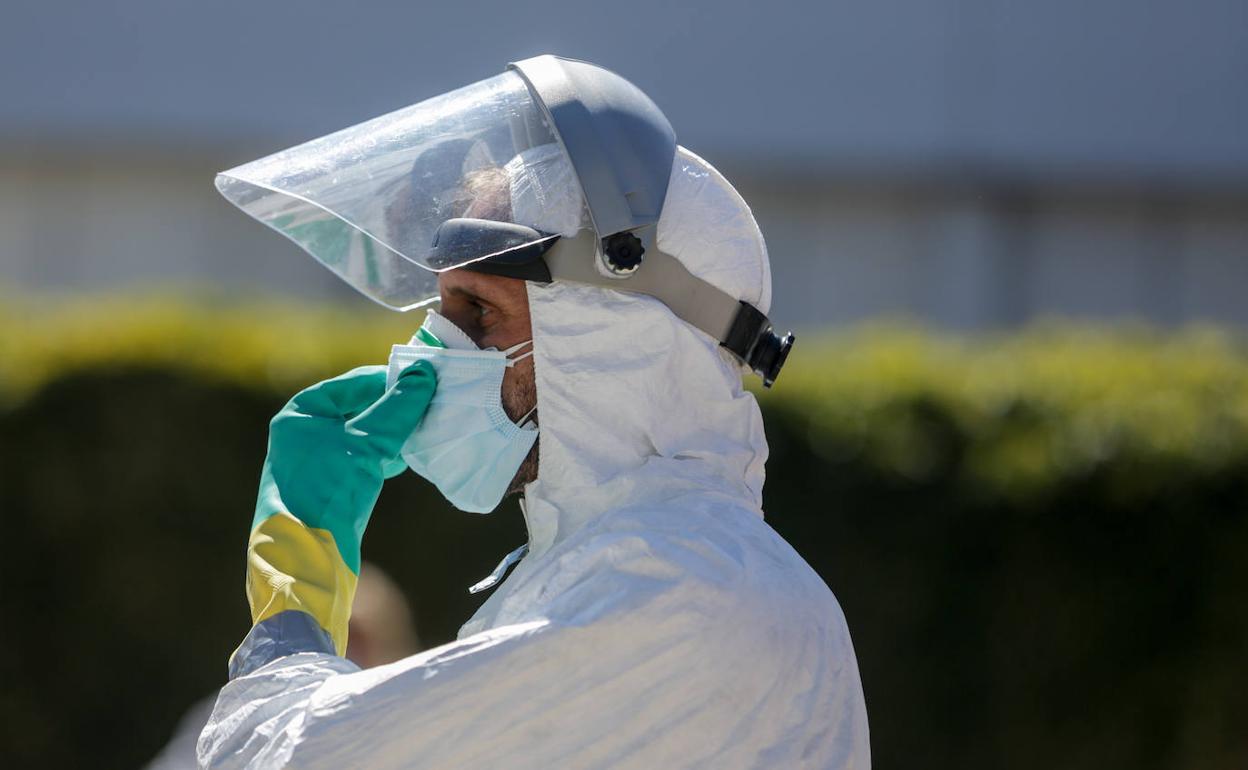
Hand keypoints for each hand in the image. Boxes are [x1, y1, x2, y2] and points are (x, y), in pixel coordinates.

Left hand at [239, 362, 435, 661]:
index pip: (354, 385)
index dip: (390, 381)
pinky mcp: (333, 486)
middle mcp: (305, 433)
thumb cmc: (328, 493)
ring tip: (429, 425)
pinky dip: (389, 454)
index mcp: (301, 414)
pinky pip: (367, 458)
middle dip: (396, 407)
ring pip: (366, 434)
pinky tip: (414, 454)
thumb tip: (423, 373)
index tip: (426, 379)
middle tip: (433, 401)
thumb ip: (396, 409)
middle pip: (361, 409)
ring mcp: (317, 461)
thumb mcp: (367, 445)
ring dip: (396, 431)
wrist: (310, 560)